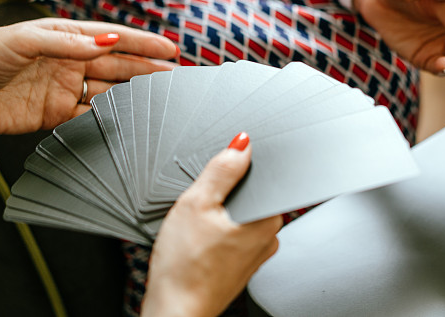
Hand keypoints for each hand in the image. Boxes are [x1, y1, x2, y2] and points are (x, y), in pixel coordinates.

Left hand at [0, 19, 177, 147]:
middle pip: (117, 66)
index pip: (111, 38)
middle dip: (148, 70)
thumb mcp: (22, 40)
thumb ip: (66, 42)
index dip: (141, 43)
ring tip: (163, 99)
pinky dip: (110, 119)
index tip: (169, 49)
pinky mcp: (55, 116)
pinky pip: (90, 116)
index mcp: (64, 37)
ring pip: (109, 91)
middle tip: (178, 76)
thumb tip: (106, 41)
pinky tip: (130, 121)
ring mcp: (64, 90)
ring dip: (135, 95)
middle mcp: (69, 62)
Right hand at [142, 133, 281, 316]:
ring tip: (195, 229)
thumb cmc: (184, 267)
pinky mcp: (240, 265)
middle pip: (249, 195)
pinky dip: (214, 235)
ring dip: (217, 215)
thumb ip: (222, 169)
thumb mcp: (197, 203)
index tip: (216, 179)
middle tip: (199, 208)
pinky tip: (197, 244)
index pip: (264, 175)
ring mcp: (255, 253)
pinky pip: (230, 237)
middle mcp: (269, 236)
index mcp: (268, 217)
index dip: (237, 169)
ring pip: (237, 216)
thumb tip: (241, 144)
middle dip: (223, 194)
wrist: (175, 311)